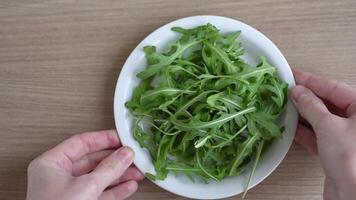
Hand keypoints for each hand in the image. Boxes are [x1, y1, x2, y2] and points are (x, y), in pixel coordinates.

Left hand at [26, 130, 143, 199]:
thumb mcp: (86, 187)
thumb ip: (108, 169)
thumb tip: (125, 154)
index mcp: (51, 164)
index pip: (81, 142)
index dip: (103, 138)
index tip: (122, 138)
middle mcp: (59, 176)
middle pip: (93, 160)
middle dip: (116, 159)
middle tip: (133, 156)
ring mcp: (69, 192)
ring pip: (100, 177)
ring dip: (120, 174)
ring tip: (137, 171)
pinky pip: (101, 193)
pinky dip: (116, 190)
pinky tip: (129, 186)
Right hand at [291, 69, 355, 199]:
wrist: (352, 195)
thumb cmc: (353, 160)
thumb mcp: (329, 126)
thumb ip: (311, 106)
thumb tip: (298, 92)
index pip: (334, 87)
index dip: (312, 80)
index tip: (295, 75)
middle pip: (328, 102)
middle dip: (307, 97)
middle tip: (287, 89)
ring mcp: (347, 137)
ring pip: (322, 119)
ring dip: (304, 114)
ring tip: (286, 106)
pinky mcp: (337, 151)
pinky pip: (319, 134)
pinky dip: (305, 130)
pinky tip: (292, 126)